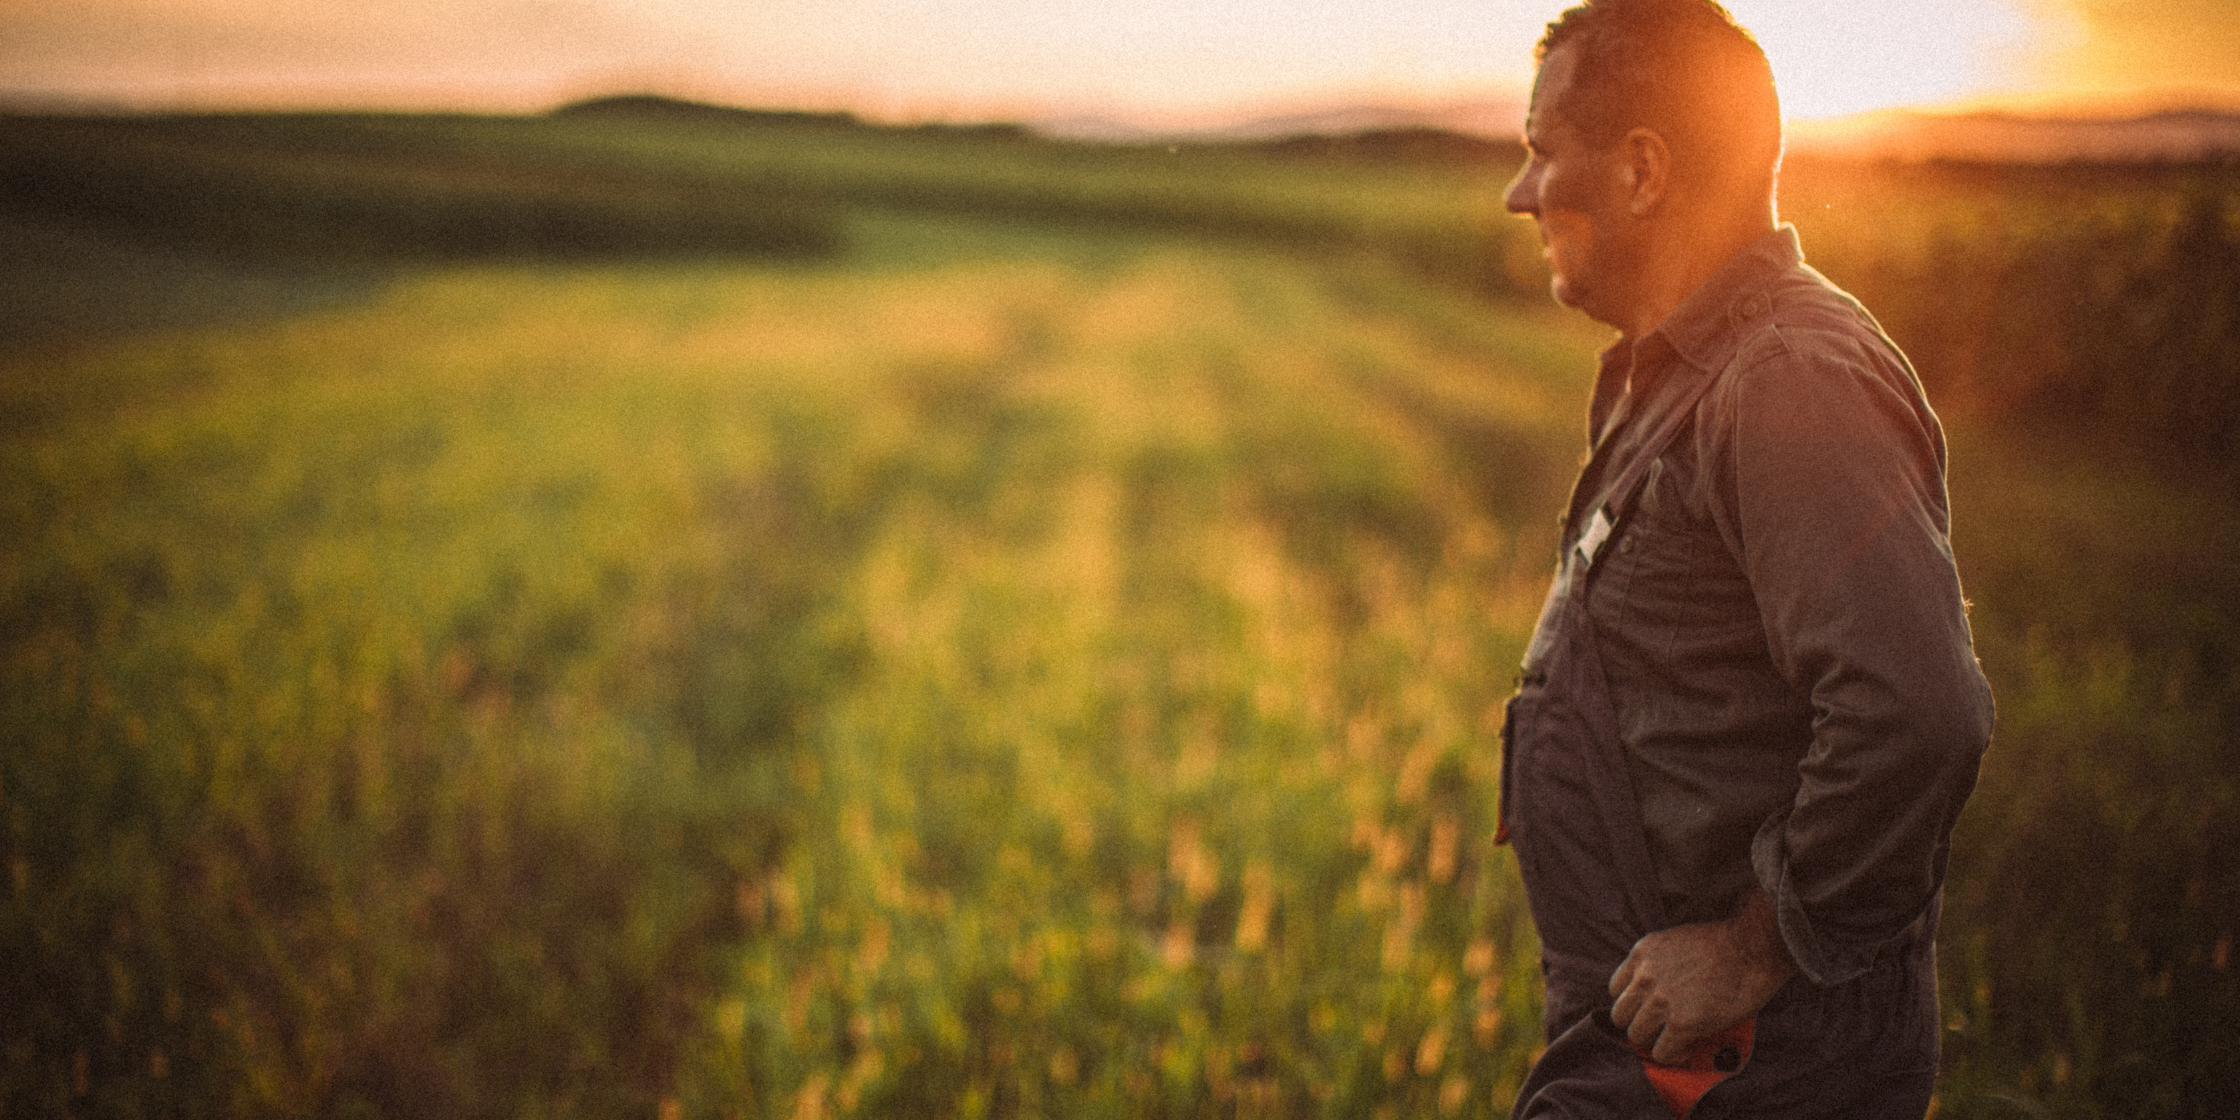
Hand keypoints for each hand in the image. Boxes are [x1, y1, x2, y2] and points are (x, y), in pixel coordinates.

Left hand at [1609, 888, 1796, 1064]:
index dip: (1634, 1002)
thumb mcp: (1677, 942)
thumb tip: (1656, 991)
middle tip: (1660, 1028)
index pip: (1617, 988)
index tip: (1648, 1009)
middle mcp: (1645, 976)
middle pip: (1621, 1014)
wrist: (1753, 949)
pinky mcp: (1682, 1023)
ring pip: (1637, 1035)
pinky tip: (1686, 1050)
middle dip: (1640, 1023)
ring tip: (1674, 1041)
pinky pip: (1662, 1053)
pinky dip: (1673, 1056)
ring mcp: (1661, 1001)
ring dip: (1654, 1041)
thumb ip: (1659, 964)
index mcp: (1643, 952)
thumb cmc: (1726, 945)